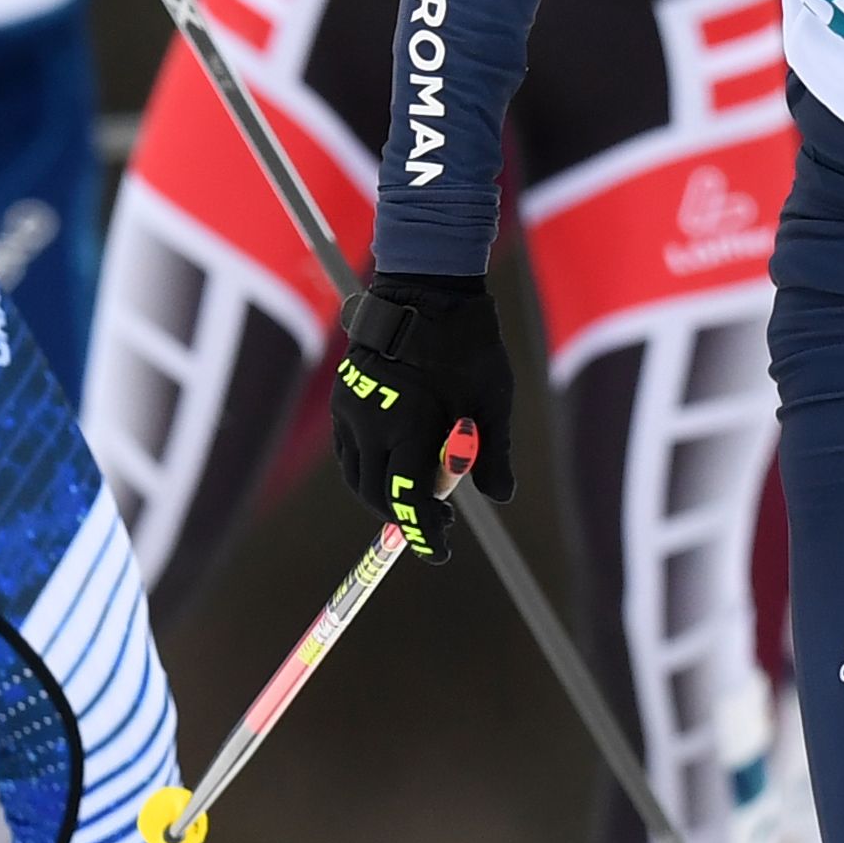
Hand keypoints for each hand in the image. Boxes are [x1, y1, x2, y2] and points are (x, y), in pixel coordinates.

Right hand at [331, 272, 518, 557]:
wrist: (425, 291)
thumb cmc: (468, 345)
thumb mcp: (494, 399)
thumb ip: (493, 452)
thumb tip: (500, 495)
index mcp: (410, 425)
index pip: (409, 498)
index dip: (424, 532)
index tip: (440, 550)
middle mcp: (372, 422)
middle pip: (378, 494)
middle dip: (405, 514)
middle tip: (437, 520)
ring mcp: (351, 409)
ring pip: (357, 475)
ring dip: (384, 494)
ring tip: (417, 493)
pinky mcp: (343, 398)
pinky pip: (348, 450)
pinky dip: (368, 468)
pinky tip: (394, 465)